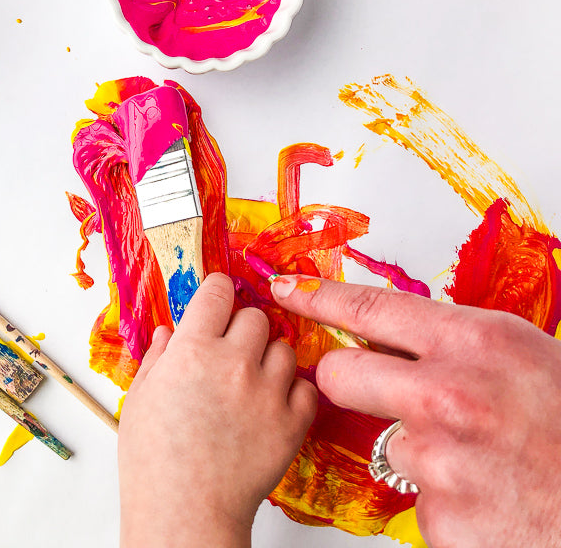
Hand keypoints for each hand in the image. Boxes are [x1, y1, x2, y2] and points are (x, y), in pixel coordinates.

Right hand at [118, 273, 316, 547]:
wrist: (184, 511)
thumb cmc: (153, 460)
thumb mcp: (140, 398)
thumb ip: (158, 356)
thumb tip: (169, 332)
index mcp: (192, 349)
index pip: (218, 290)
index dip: (216, 294)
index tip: (216, 302)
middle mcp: (234, 361)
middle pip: (255, 316)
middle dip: (242, 328)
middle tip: (229, 352)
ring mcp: (267, 391)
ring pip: (284, 348)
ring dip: (269, 358)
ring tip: (251, 383)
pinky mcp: (292, 422)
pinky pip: (305, 387)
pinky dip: (292, 392)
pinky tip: (271, 406)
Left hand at [271, 274, 560, 547]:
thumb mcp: (520, 356)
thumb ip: (453, 343)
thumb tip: (394, 336)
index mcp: (474, 343)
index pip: (369, 308)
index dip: (317, 296)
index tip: (284, 290)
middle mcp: (447, 396)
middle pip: (338, 375)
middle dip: (345, 381)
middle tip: (381, 394)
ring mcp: (439, 459)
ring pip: (388, 443)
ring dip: (423, 452)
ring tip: (480, 460)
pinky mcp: (438, 515)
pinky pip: (417, 496)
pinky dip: (445, 498)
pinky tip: (486, 495)